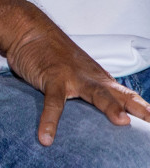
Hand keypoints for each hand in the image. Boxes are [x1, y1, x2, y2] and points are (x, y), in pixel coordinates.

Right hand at [6, 16, 149, 144]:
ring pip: (96, 93)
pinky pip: (53, 102)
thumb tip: (91, 115)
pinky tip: (46, 138)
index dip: (144, 109)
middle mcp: (91, 79)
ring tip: (123, 123)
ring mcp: (73, 77)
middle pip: (120, 95)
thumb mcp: (75, 74)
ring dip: (110, 107)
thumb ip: (85, 93)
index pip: (127, 96)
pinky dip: (49, 121)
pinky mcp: (51, 77)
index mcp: (99, 80)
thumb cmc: (51, 55)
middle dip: (140, 108)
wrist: (29, 29)